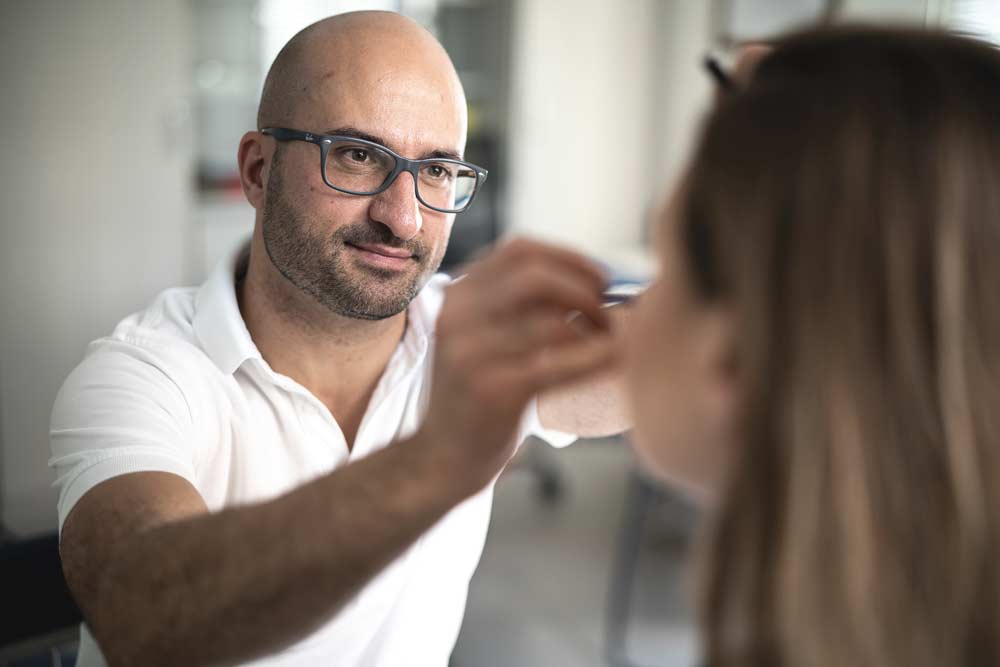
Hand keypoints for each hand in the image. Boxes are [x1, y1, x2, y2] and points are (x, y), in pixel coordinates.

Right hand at [413, 238, 618, 498]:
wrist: (441, 457)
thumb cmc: (478, 395)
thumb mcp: (484, 338)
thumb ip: (520, 307)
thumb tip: (596, 283)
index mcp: (457, 296)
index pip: (520, 250)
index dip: (569, 258)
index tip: (600, 279)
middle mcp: (458, 318)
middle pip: (536, 277)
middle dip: (584, 289)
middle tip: (607, 313)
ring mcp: (471, 355)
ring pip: (552, 322)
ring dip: (594, 328)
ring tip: (608, 342)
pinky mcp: (492, 391)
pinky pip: (558, 365)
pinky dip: (594, 359)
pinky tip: (613, 360)